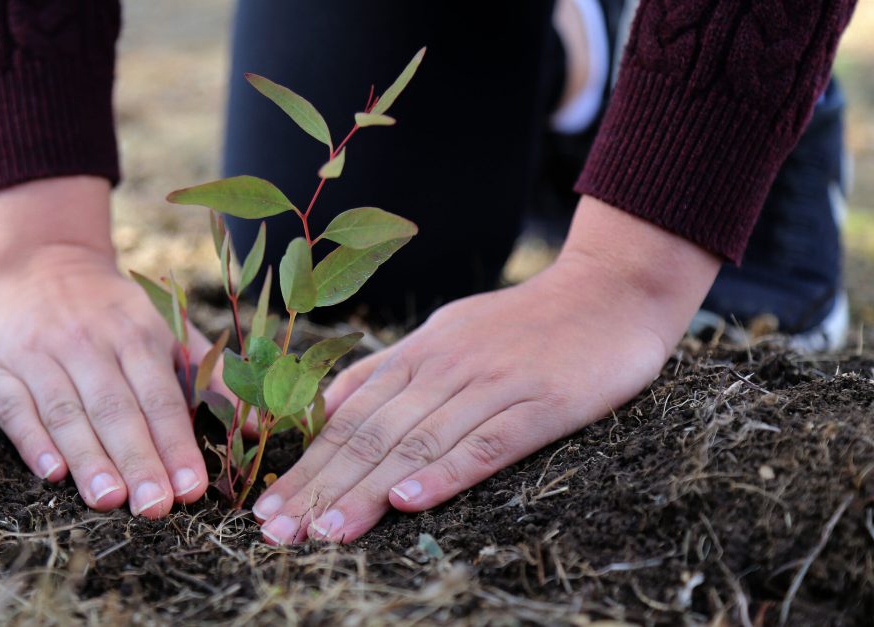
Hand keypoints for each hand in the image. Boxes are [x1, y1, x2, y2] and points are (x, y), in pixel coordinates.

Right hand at [0, 177, 223, 517]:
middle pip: (115, 409)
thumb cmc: (118, 315)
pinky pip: (15, 409)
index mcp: (136, 335)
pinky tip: (52, 473)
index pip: (160, 398)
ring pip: (66, 413)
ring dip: (88, 458)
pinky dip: (32, 441)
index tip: (192, 487)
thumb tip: (257, 427)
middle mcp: (87, 342)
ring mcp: (39, 354)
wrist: (45, 266)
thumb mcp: (168, 330)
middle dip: (138, 460)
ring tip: (110, 499)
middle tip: (155, 506)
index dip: (176, 443)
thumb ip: (209, 376)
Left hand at [252, 197, 721, 543]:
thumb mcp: (444, 335)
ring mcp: (491, 383)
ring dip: (366, 489)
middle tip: (276, 533)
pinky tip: (411, 502)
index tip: (265, 508)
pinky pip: (487, 441)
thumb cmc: (521, 324)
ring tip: (325, 532)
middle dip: (318, 486)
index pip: (347, 418)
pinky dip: (446, 472)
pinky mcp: (542, 402)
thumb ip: (390, 372)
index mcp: (417, 354)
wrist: (610, 289)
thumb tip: (328, 407)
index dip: (304, 464)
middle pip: (370, 434)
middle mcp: (443, 367)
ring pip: (417, 442)